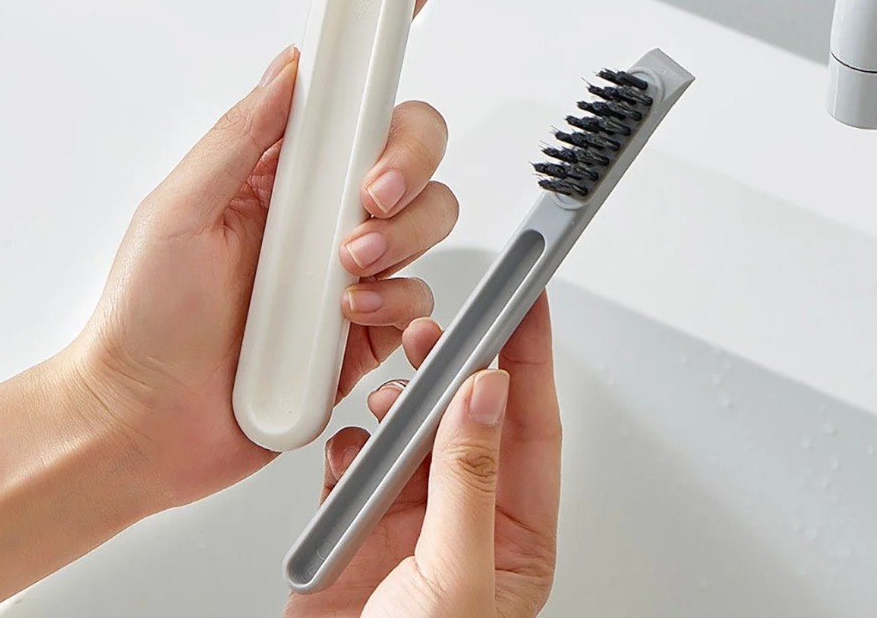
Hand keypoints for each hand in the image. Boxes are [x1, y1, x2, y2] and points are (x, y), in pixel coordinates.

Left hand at [63, 0, 454, 510]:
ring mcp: (352, 262)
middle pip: (413, 144)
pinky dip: (395, 306)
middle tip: (365, 195)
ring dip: (400, 238)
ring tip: (342, 271)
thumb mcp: (177, 210)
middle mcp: (324, 205)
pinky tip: (348, 320)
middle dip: (406, 162)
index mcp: (279, 166)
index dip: (383, 23)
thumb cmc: (142, 319)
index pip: (345, 85)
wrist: (143, 426)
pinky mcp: (368, 324)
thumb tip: (288, 67)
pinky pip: (421, 297)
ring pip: (432, 217)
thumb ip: (240, 136)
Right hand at [286, 295, 560, 617]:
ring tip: (387, 391)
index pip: (530, 423)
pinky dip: (349, 440)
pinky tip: (347, 446)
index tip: (527, 297)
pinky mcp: (358, 521)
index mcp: (513, 533)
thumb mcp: (454, 579)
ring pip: (413, 427)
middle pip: (469, 413)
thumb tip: (488, 395)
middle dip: (453, 365)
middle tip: (435, 330)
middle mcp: (465, 517)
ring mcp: (410, 518)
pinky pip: (357, 455)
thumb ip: (470, 480)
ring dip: (398, 402)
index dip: (528, 354)